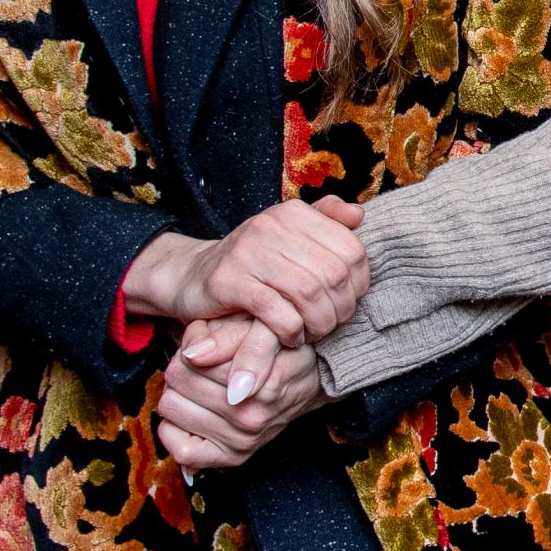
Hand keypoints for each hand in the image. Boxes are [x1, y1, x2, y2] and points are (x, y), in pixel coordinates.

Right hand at [122, 195, 366, 346]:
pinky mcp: (228, 281)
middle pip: (333, 274)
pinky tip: (291, 337)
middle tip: (332, 323)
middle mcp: (272, 225)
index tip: (349, 300)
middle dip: (340, 308)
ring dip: (319, 322)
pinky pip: (276, 311)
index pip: (351, 249)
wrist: (192, 276)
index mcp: (293, 213)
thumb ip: (325, 221)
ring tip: (313, 332)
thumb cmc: (253, 263)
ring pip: (308, 293)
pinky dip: (291, 330)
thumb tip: (358, 215)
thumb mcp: (289, 236)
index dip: (359, 283)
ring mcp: (248, 252)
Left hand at [156, 315, 327, 469]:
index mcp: (261, 383)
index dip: (192, 346)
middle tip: (202, 366)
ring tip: (200, 389)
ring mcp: (242, 442)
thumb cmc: (280, 349)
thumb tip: (191, 353)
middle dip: (184, 367)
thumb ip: (228, 335)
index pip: (189, 358)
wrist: (310, 382)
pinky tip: (193, 415)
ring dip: (178, 395)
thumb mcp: (262, 327)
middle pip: (176, 381)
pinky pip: (181, 451)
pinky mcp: (232, 459)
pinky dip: (176, 431)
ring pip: (170, 409)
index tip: (207, 346)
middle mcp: (251, 417)